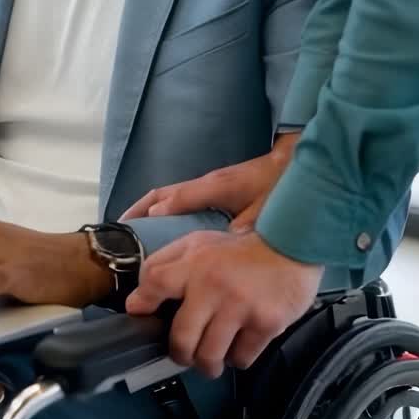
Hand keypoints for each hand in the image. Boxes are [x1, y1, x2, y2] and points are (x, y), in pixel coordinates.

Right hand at [121, 133, 299, 231]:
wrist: (296, 162)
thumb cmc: (279, 188)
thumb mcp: (262, 214)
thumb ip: (238, 234)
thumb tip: (215, 255)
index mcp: (212, 188)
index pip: (170, 200)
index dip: (147, 215)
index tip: (128, 233)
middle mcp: (205, 183)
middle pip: (162, 195)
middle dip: (140, 212)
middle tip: (122, 236)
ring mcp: (210, 184)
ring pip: (171, 196)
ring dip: (152, 211)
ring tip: (135, 236)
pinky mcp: (217, 188)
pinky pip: (184, 198)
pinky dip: (168, 211)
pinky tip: (168, 232)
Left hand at [126, 231, 320, 377]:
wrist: (292, 244)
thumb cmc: (241, 248)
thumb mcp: (201, 243)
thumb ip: (169, 263)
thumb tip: (139, 296)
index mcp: (196, 262)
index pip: (154, 281)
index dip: (142, 302)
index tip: (139, 314)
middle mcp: (214, 286)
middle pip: (181, 339)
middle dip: (179, 352)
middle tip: (185, 351)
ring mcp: (241, 307)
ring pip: (209, 356)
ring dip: (207, 362)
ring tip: (211, 355)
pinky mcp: (266, 324)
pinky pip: (241, 358)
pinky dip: (237, 357)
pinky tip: (238, 344)